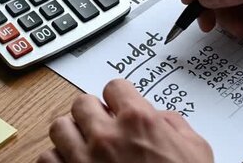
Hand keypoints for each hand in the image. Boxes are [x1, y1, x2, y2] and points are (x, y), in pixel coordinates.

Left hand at [38, 79, 212, 162]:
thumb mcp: (195, 150)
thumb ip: (174, 125)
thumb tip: (161, 119)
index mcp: (139, 121)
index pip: (114, 87)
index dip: (118, 98)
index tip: (118, 107)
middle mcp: (107, 136)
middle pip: (81, 102)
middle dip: (92, 113)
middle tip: (102, 126)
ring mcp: (84, 159)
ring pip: (59, 127)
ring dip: (71, 134)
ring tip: (83, 145)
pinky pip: (47, 158)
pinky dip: (57, 160)